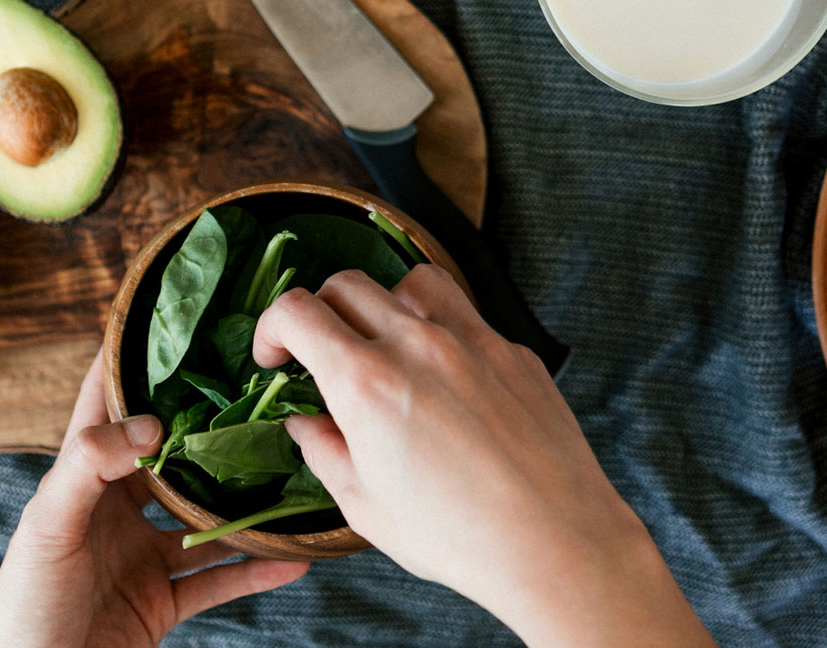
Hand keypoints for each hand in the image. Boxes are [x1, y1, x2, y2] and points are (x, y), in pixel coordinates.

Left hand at [0, 353, 307, 647]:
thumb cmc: (22, 603)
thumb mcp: (48, 525)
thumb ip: (89, 468)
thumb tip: (148, 423)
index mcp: (81, 478)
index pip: (106, 404)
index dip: (136, 364)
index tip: (180, 325)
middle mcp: (116, 509)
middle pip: (173, 456)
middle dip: (212, 429)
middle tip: (262, 393)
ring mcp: (141, 555)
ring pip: (205, 519)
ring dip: (245, 502)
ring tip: (291, 473)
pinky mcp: (160, 602)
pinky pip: (216, 581)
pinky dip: (255, 570)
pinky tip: (292, 557)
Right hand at [254, 265, 715, 647]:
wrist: (555, 543)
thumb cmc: (458, 536)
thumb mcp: (364, 505)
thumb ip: (323, 449)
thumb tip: (304, 421)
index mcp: (368, 382)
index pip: (297, 310)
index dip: (271, 327)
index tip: (275, 355)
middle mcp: (418, 345)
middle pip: (346, 284)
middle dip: (320, 313)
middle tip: (321, 353)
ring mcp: (473, 340)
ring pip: (411, 281)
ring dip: (385, 304)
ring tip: (387, 347)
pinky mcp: (514, 351)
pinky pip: (467, 316)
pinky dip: (441, 333)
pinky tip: (445, 379)